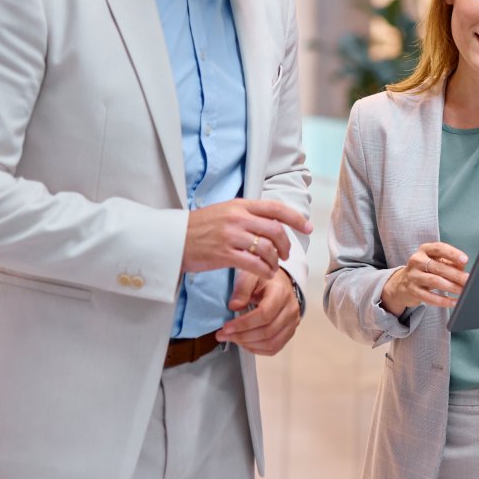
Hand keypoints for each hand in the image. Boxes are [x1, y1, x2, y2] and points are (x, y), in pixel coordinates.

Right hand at [182, 198, 311, 279]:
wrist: (171, 239)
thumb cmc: (198, 227)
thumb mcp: (223, 212)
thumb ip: (246, 214)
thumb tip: (271, 221)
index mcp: (239, 205)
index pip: (275, 208)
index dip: (295, 218)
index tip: (307, 227)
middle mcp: (237, 217)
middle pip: (275, 230)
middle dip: (286, 245)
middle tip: (285, 254)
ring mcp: (231, 236)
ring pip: (267, 249)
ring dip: (274, 261)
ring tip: (272, 266)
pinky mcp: (224, 254)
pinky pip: (254, 264)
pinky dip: (264, 270)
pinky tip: (264, 274)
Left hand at [217, 269, 300, 355]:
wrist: (279, 283)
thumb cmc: (263, 280)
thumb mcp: (249, 276)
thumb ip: (242, 289)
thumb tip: (234, 306)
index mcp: (281, 293)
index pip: (264, 314)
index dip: (243, 324)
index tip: (226, 327)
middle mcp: (290, 309)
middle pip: (268, 331)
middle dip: (242, 336)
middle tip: (223, 335)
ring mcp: (292, 322)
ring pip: (271, 343)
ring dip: (248, 345)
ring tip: (233, 339)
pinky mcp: (290, 332)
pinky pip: (274, 348)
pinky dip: (257, 349)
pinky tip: (244, 343)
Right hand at [380, 242, 468, 316]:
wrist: (403, 283)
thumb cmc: (426, 270)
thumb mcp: (436, 261)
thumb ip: (450, 263)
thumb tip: (463, 267)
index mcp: (425, 250)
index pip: (439, 248)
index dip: (453, 254)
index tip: (465, 260)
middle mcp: (417, 260)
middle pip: (439, 267)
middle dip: (456, 275)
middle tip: (468, 280)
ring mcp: (413, 276)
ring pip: (434, 281)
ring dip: (451, 287)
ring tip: (463, 291)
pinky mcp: (412, 290)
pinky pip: (429, 297)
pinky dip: (443, 300)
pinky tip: (453, 302)